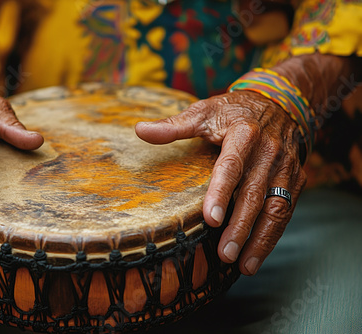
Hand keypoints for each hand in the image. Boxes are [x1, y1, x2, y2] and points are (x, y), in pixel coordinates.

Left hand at [135, 91, 306, 275]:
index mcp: (244, 133)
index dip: (221, 192)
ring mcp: (285, 168)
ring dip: (260, 239)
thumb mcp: (204, 111)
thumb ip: (174, 125)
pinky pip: (286, 211)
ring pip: (276, 207)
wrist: (281, 104)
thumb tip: (140, 130)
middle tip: (224, 254)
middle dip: (240, 226)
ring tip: (243, 264)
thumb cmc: (234, 112)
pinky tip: (256, 255)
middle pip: (254, 193)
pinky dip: (272, 235)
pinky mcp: (296, 180)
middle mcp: (269, 152)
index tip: (211, 218)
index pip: (232, 165)